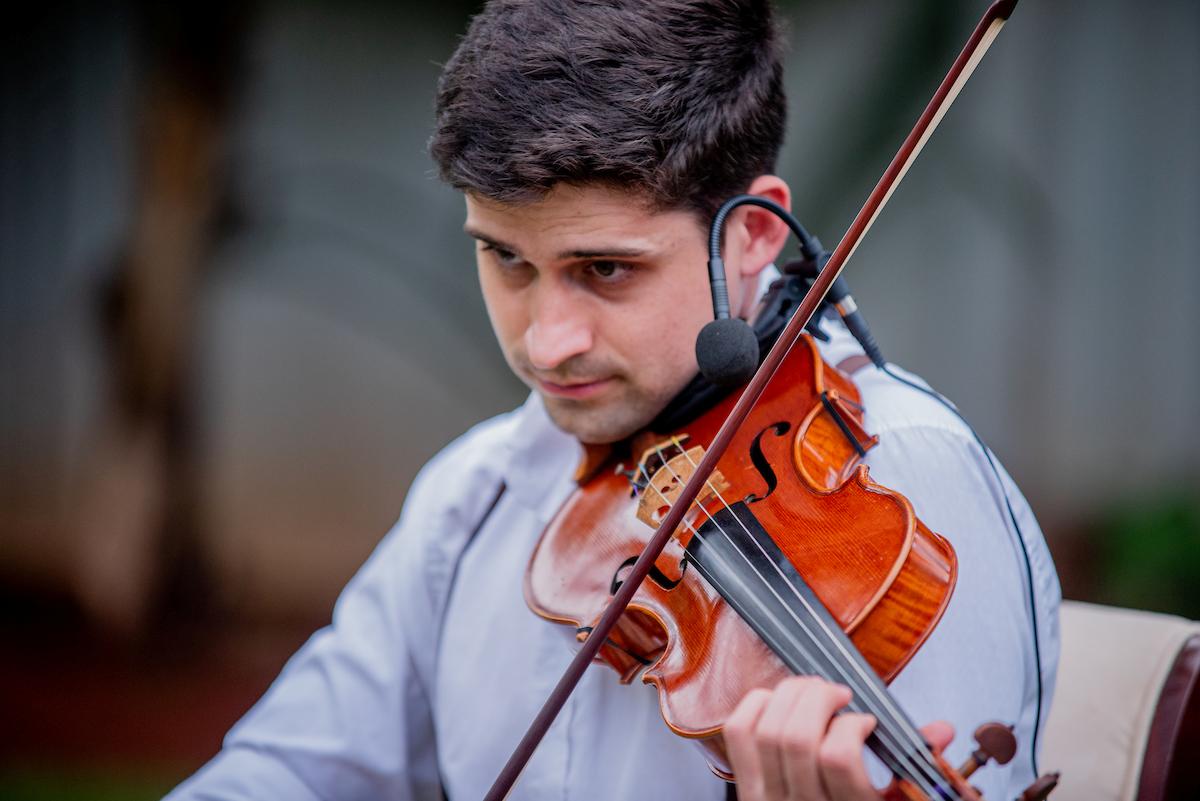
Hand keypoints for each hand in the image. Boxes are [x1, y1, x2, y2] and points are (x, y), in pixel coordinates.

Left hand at [724, 676, 954, 800]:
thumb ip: (915, 769)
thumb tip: (941, 729)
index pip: (836, 758)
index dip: (851, 725)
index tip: (866, 721)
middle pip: (795, 737)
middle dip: (817, 697)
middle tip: (837, 694)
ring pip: (765, 732)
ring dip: (789, 696)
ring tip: (812, 692)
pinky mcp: (746, 792)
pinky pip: (739, 736)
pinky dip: (755, 704)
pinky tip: (778, 700)